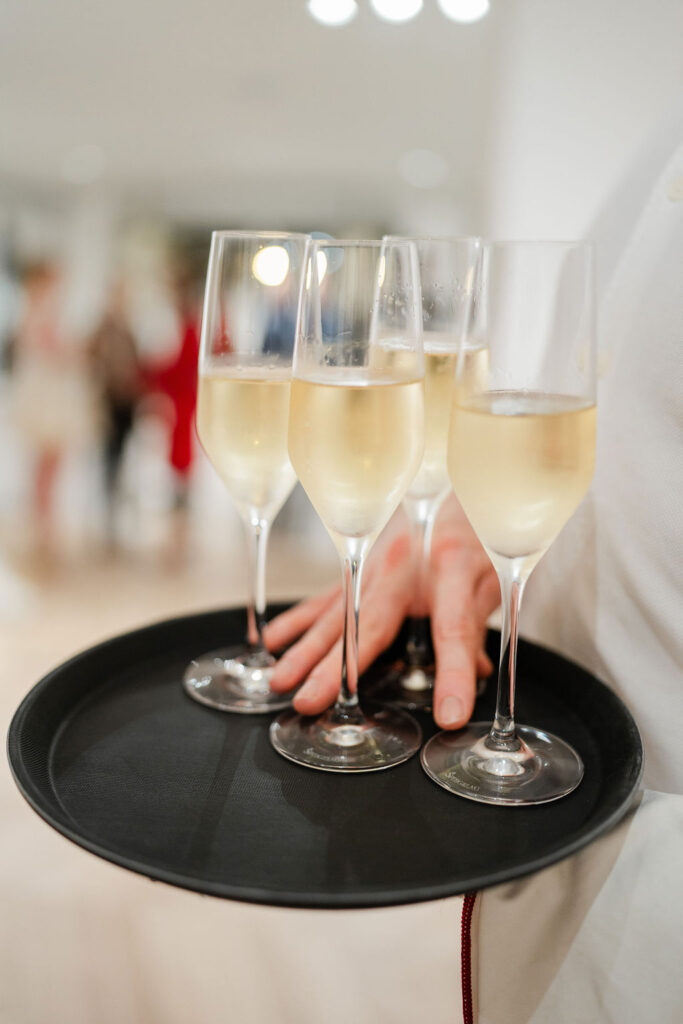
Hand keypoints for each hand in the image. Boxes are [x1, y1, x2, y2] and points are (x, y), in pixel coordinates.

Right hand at [265, 496, 499, 728]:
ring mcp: (373, 566)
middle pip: (371, 623)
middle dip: (338, 667)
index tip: (449, 713)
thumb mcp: (488, 582)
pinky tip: (272, 640)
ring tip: (280, 679)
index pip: (454, 628)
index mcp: (452, 569)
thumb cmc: (472, 541)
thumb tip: (474, 676)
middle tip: (310, 701)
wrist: (448, 495)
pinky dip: (296, 620)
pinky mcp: (355, 567)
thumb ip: (475, 630)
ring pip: (337, 612)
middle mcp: (405, 565)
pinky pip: (324, 597)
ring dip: (306, 649)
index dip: (455, 673)